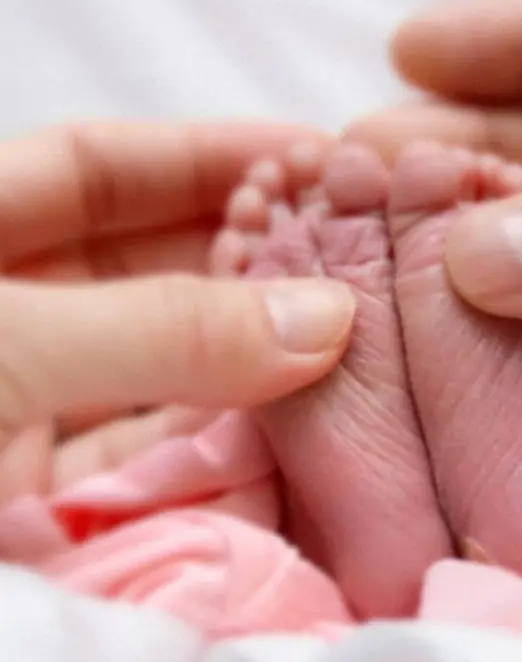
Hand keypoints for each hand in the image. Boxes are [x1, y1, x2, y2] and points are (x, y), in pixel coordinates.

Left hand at [0, 121, 354, 501]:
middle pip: (142, 272)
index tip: (313, 155)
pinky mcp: (21, 507)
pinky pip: (134, 468)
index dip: (207, 154)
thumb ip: (162, 330)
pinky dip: (202, 460)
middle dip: (242, 265)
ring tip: (338, 357)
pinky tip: (274, 453)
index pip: (97, 168)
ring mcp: (12, 411)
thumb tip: (323, 318)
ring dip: (239, 370)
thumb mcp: (8, 347)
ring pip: (153, 373)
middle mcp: (5, 317)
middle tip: (348, 265)